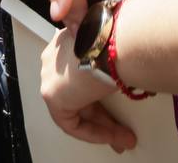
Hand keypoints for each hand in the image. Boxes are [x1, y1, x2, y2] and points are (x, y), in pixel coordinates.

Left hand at [41, 25, 136, 151]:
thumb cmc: (119, 41)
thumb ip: (113, 63)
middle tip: (123, 128)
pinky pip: (70, 122)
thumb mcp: (116, 50)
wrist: (113, 42)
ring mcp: (50, 76)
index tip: (118, 106)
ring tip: (124, 137)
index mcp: (67, 42)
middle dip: (103, 115)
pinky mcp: (51, 94)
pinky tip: (112, 136)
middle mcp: (54, 59)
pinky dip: (93, 132)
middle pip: (79, 95)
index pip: (81, 76)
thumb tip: (127, 75)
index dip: (101, 95)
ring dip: (103, 126)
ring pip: (76, 109)